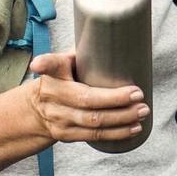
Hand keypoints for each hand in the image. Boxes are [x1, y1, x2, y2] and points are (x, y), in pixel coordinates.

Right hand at [21, 52, 149, 144]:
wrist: (35, 111)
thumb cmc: (60, 81)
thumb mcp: (64, 65)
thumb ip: (84, 55)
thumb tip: (117, 40)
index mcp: (53, 73)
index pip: (49, 65)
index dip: (44, 64)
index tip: (38, 64)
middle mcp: (51, 95)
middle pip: (85, 99)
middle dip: (115, 100)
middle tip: (139, 95)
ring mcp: (58, 118)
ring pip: (93, 121)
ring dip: (122, 118)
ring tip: (141, 111)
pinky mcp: (65, 135)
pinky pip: (94, 135)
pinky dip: (117, 133)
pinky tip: (134, 128)